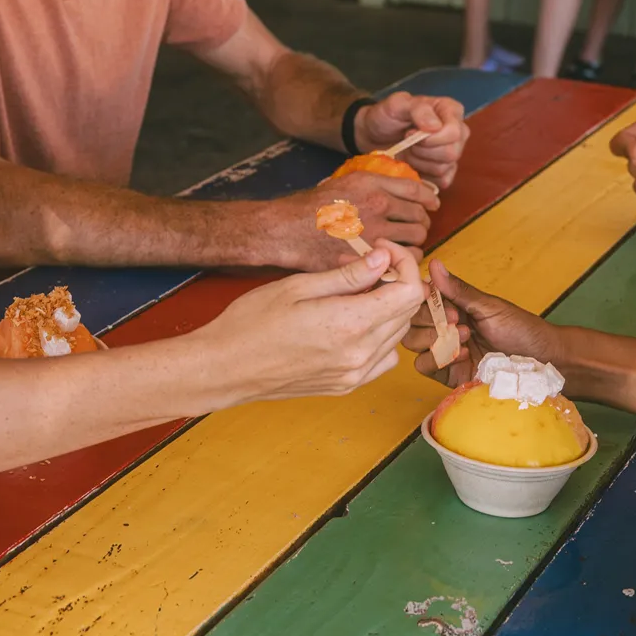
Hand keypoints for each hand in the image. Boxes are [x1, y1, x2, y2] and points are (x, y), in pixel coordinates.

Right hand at [207, 241, 426, 401]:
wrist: (226, 367)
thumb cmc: (252, 322)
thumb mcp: (298, 286)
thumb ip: (348, 275)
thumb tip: (383, 258)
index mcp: (350, 324)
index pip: (409, 292)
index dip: (404, 263)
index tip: (382, 249)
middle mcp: (360, 354)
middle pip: (408, 312)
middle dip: (395, 280)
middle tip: (363, 265)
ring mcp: (355, 374)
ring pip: (398, 334)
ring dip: (387, 307)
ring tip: (354, 292)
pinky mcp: (347, 386)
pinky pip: (384, 358)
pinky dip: (380, 336)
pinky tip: (354, 323)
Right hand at [262, 172, 436, 269]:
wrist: (287, 229)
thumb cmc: (313, 206)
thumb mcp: (348, 181)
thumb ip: (378, 184)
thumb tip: (408, 192)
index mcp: (373, 186)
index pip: (417, 192)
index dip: (428, 199)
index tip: (432, 205)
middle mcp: (377, 208)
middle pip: (420, 219)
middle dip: (421, 224)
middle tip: (415, 229)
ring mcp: (374, 236)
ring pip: (416, 243)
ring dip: (415, 245)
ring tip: (405, 248)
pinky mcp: (367, 260)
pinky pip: (401, 265)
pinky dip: (403, 264)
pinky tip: (394, 262)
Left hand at [358, 93, 468, 187]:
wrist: (375, 135)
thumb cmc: (387, 116)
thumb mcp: (397, 104)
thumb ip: (418, 109)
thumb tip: (435, 126)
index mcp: (451, 110)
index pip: (453, 132)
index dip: (430, 138)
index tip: (409, 133)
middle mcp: (458, 132)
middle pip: (451, 153)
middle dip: (422, 151)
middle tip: (407, 143)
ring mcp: (453, 153)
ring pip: (444, 168)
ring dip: (419, 162)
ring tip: (408, 151)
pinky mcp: (445, 172)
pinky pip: (442, 181)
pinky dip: (423, 175)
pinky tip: (412, 164)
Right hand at [404, 258, 562, 384]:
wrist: (541, 362)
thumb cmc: (521, 329)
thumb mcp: (490, 306)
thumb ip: (458, 291)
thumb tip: (434, 264)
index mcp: (453, 306)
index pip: (421, 299)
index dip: (423, 299)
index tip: (436, 298)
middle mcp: (444, 326)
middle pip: (411, 321)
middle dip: (428, 319)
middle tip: (456, 320)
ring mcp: (445, 350)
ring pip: (413, 343)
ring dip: (432, 338)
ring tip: (463, 338)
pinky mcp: (448, 373)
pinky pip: (424, 366)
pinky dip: (436, 360)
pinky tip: (461, 356)